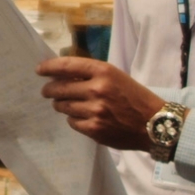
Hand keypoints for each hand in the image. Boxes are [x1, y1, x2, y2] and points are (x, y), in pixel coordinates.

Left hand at [36, 56, 162, 150]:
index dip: (49, 67)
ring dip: (60, 104)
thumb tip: (62, 77)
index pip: (67, 66)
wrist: (154, 124)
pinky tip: (82, 117)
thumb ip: (91, 76)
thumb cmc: (135, 97)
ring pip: (63, 106)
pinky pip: (72, 122)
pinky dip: (73, 119)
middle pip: (59, 88)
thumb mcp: (116, 77)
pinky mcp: (94, 129)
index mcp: (103, 72)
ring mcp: (94, 111)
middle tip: (47, 91)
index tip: (40, 70)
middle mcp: (97, 89)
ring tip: (65, 104)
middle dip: (49, 90)